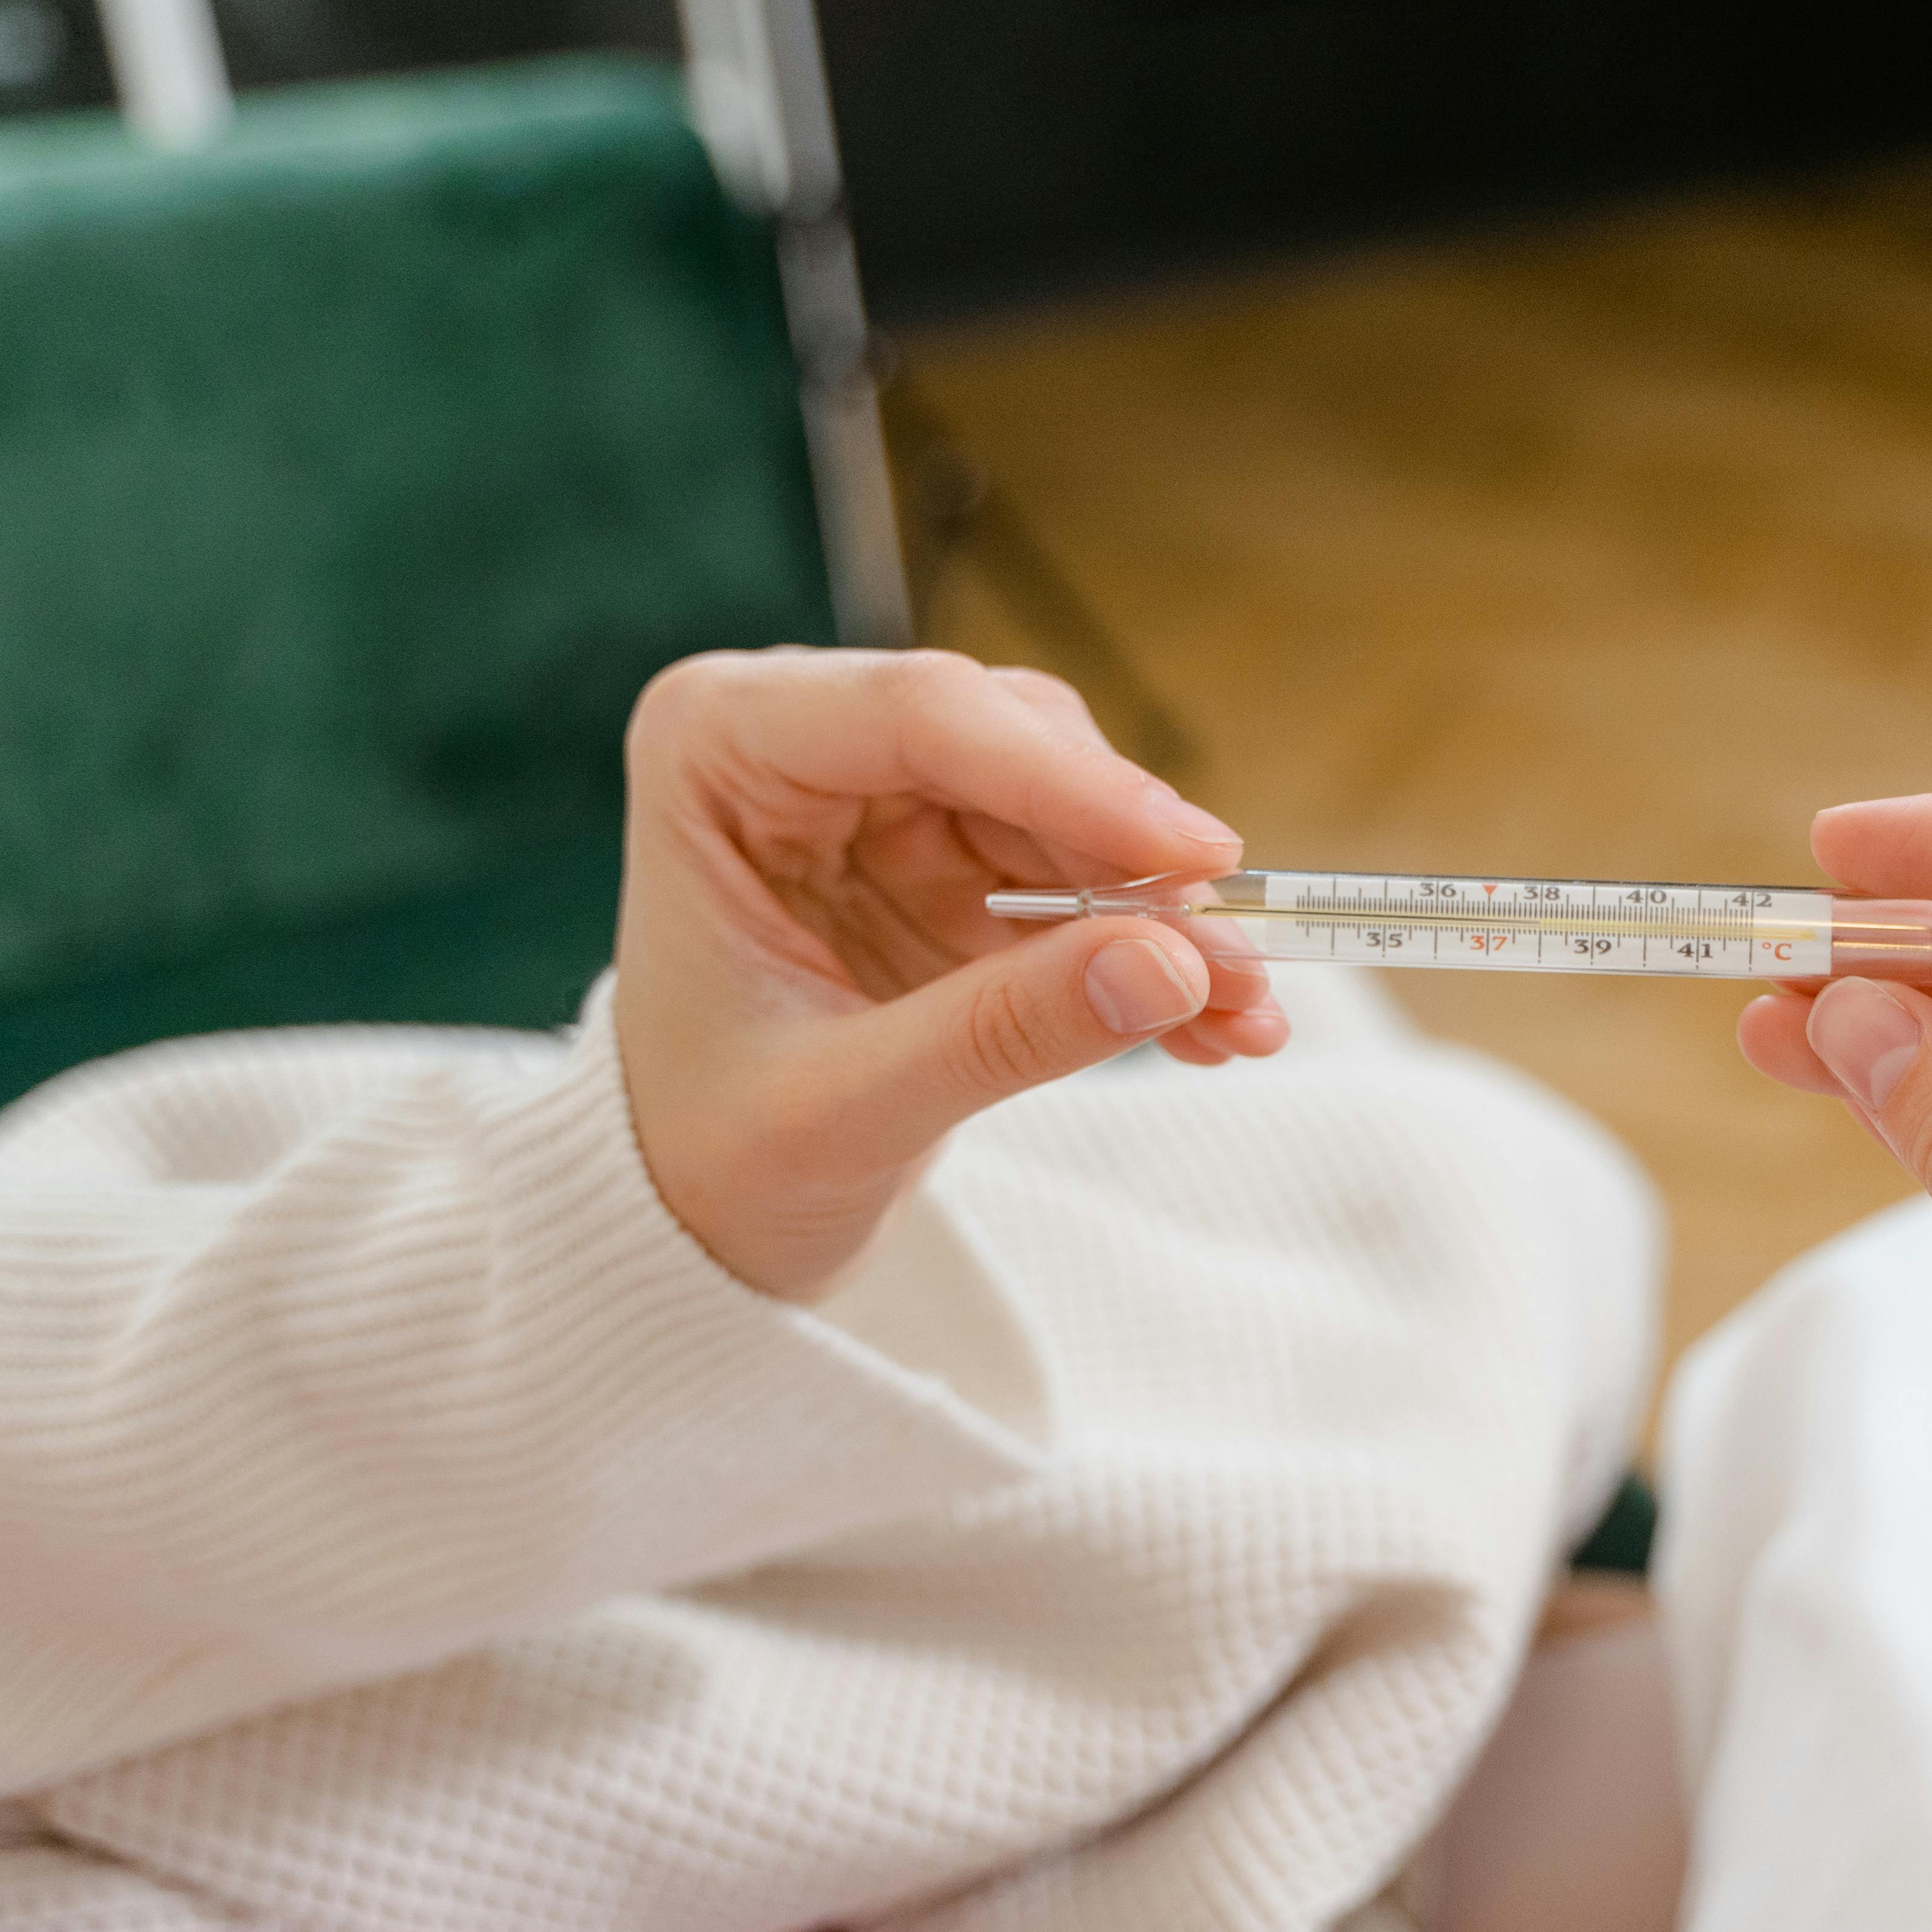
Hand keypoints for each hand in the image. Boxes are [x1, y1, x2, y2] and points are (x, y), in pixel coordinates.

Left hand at [613, 650, 1284, 1298]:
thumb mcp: (841, 1112)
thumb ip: (999, 1034)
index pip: (917, 715)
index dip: (1069, 781)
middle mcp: (805, 743)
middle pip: (1015, 743)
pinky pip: (1087, 878)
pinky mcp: (956, 860)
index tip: (1194, 856)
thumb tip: (1176, 966)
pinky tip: (1217, 1025)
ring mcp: (890, 797)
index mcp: (714, 750)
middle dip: (1134, 858)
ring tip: (1244, 1012)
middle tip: (1235, 961)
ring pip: (1072, 805)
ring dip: (1164, 911)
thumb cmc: (709, 1157)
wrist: (688, 1216)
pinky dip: (1151, 950)